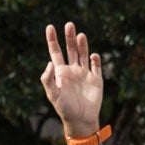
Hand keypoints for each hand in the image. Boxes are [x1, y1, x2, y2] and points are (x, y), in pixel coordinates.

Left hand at [40, 23, 103, 137]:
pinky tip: (93, 55)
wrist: (80, 120)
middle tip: (69, 24)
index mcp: (60, 73)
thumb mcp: (53, 94)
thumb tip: (49, 63)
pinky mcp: (96, 79)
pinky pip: (96, 66)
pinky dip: (95, 59)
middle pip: (70, 49)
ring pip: (83, 54)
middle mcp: (72, 71)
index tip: (50, 27)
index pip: (55, 53)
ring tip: (80, 35)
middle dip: (69, 37)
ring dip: (82, 44)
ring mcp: (84, 74)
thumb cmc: (64, 109)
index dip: (52, 40)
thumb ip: (48, 79)